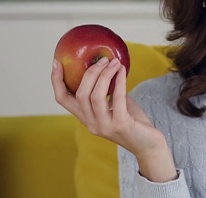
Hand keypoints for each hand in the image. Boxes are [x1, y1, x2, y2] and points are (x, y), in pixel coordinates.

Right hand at [51, 57, 177, 181]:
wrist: (149, 146)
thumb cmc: (134, 123)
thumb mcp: (117, 105)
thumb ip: (109, 91)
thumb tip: (108, 67)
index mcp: (86, 118)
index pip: (63, 99)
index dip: (57, 80)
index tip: (56, 62)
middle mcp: (91, 124)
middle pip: (80, 94)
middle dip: (89, 72)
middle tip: (102, 59)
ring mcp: (104, 126)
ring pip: (95, 96)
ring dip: (105, 74)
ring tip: (114, 62)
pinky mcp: (120, 125)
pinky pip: (117, 98)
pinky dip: (119, 81)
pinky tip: (122, 70)